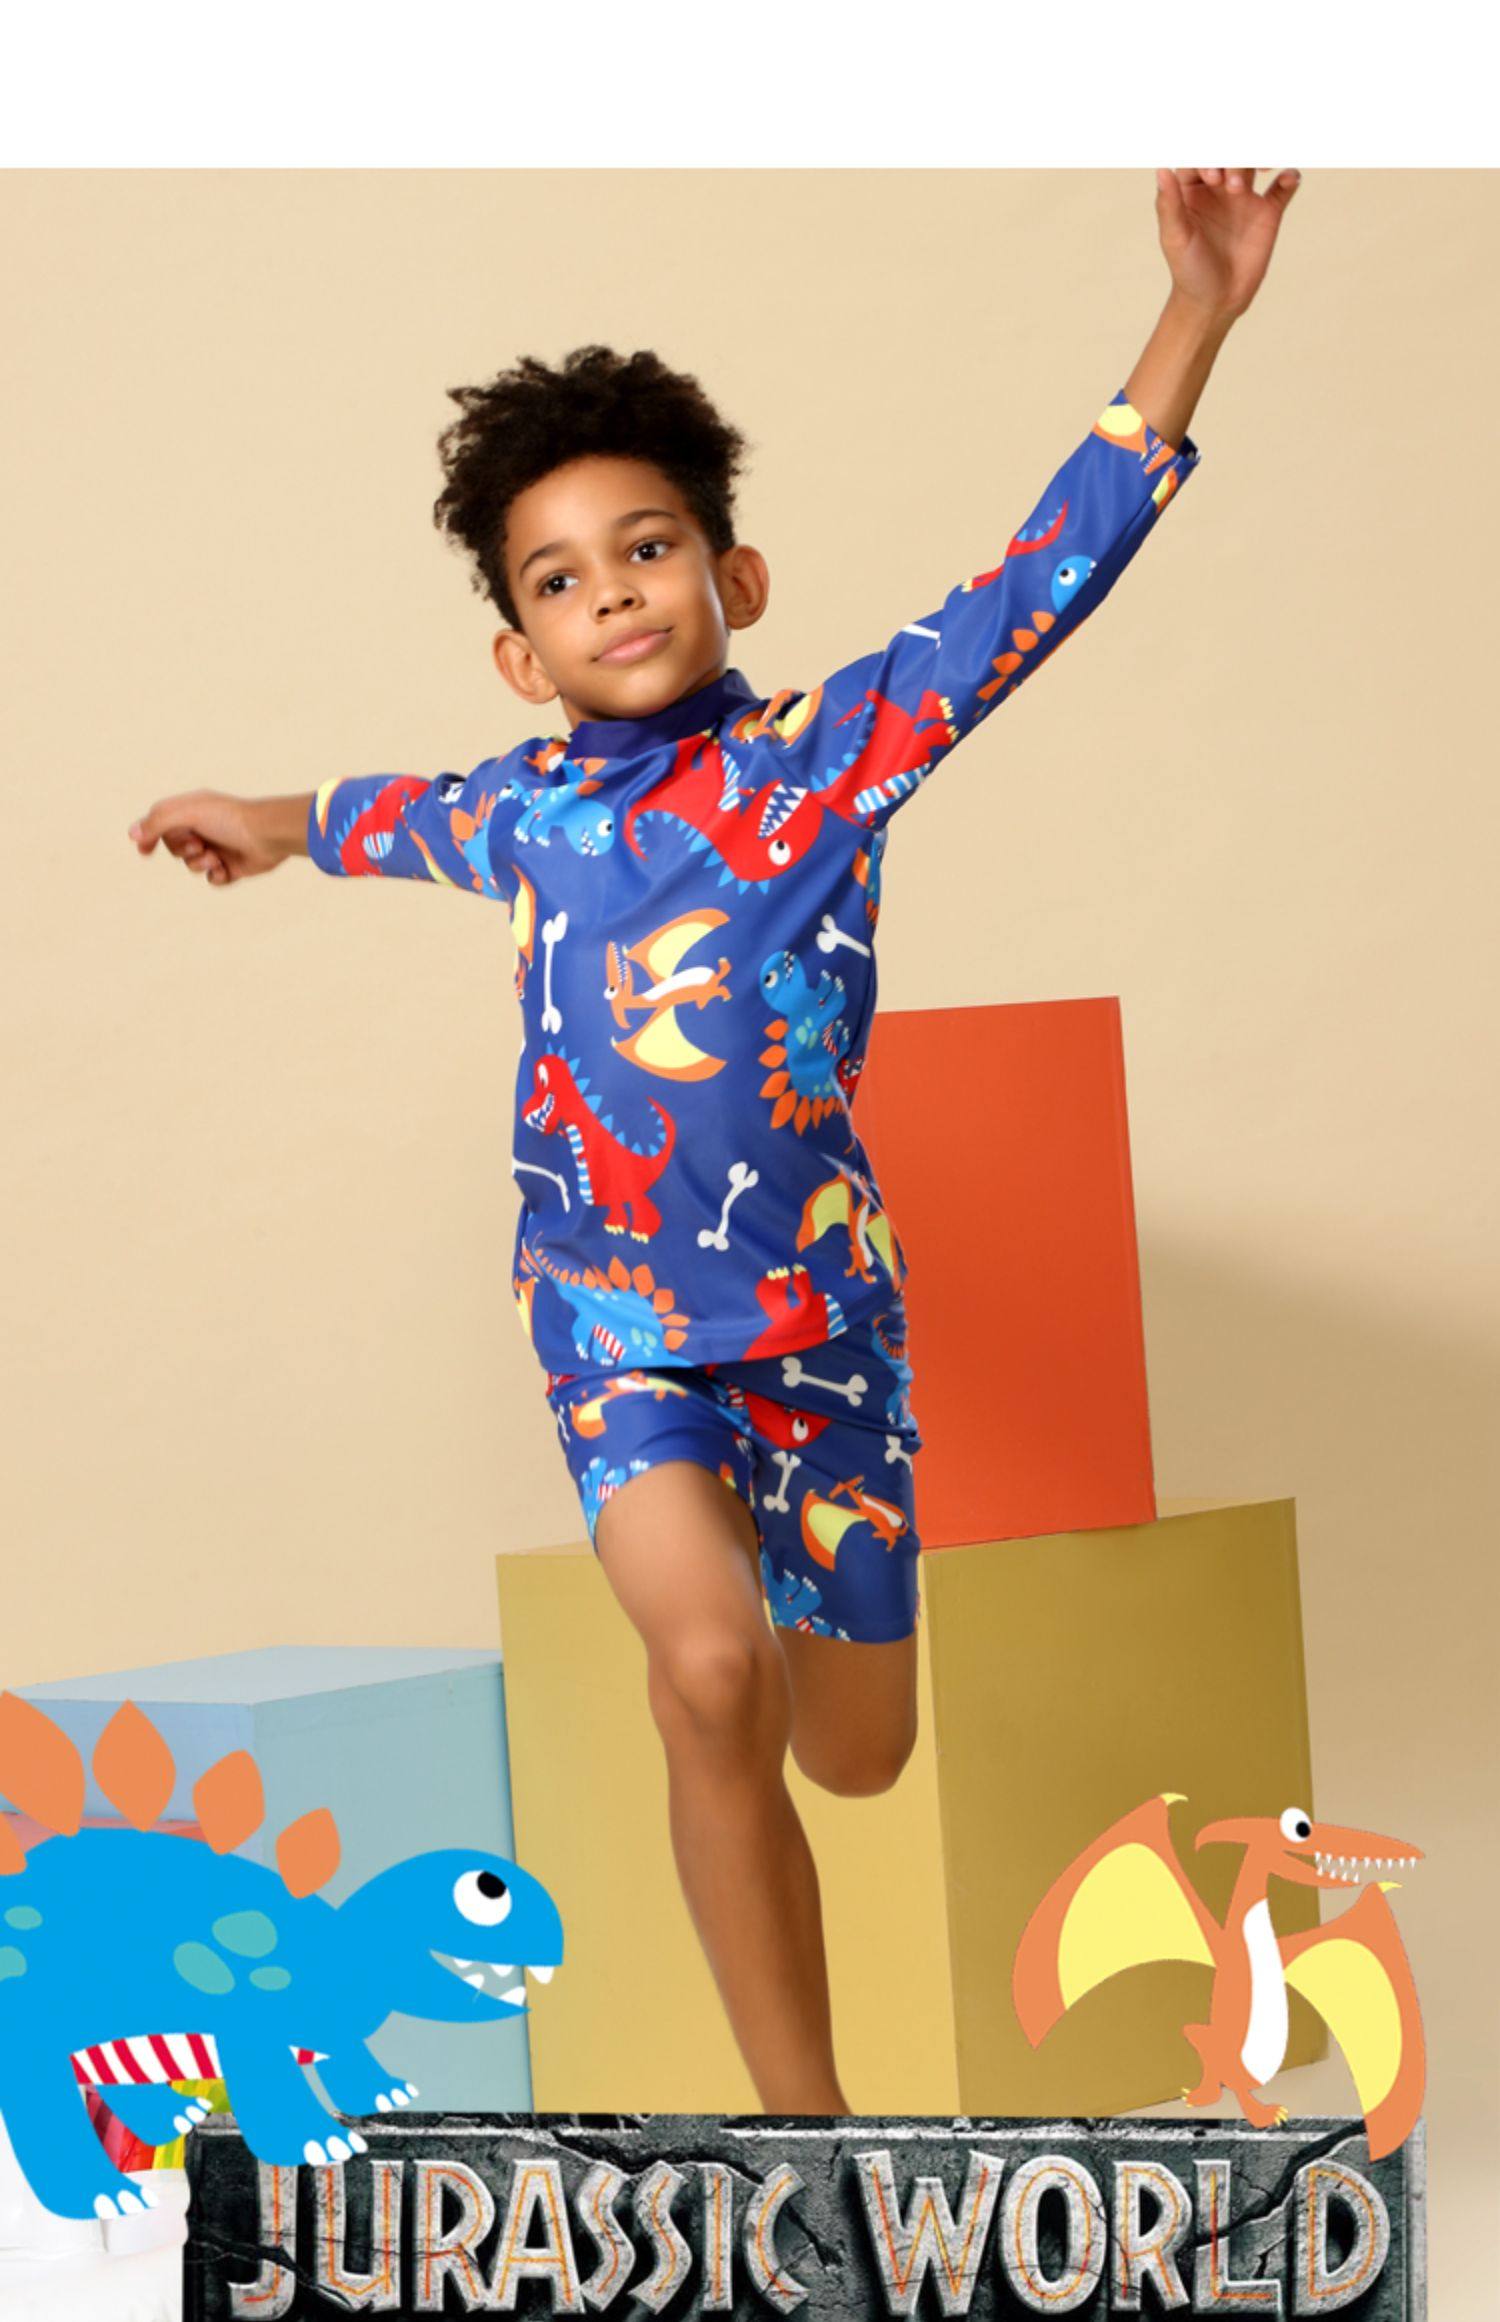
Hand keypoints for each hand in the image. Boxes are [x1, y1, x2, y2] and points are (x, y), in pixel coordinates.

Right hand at [127, 791, 286, 884]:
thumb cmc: (229, 818)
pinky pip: (212, 880)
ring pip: (191, 866)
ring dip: (199, 864)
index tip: (144, 850)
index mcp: (192, 810)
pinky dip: (216, 877)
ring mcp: (218, 847)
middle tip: (199, 843)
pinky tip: (226, 869)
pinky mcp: (232, 867)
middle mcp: (204, 828)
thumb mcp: (188, 814)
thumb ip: (157, 822)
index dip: (149, 835)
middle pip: (174, 848)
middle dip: (182, 850)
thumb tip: (132, 834)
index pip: (161, 822)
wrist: (269, 834)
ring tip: (215, 857)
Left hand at [1154, 167, 1301, 322]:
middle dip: (1236, 159)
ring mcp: (1245, 197)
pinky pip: (1283, 187)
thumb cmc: (1189, 271)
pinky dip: (1289, 177)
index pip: (1202, 157)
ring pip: (1257, 162)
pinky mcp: (1268, 212)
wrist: (1215, 301)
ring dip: (1261, 159)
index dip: (1209, 159)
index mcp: (1192, 188)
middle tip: (1235, 186)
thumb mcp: (1175, 238)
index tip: (1213, 178)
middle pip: (1231, 154)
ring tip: (1263, 171)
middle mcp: (1219, 187)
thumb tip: (1162, 169)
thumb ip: (1168, 204)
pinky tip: (1288, 178)